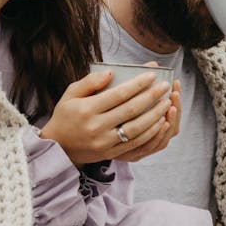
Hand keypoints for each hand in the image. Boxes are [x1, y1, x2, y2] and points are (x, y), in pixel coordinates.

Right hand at [40, 69, 171, 166]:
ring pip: (136, 128)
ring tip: (167, 103)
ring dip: (155, 115)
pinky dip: (150, 133)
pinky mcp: (110, 153)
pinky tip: (160, 122)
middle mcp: (96, 127)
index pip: (118, 94)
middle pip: (131, 110)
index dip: (138, 84)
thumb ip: (90, 82)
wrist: (58, 147)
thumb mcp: (70, 94)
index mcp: (86, 110)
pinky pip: (135, 144)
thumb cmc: (66, 115)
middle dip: (151, 96)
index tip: (152, 75)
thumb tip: (111, 72)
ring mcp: (104, 142)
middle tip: (165, 86)